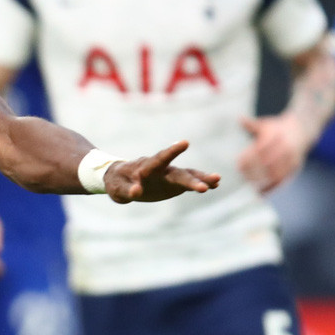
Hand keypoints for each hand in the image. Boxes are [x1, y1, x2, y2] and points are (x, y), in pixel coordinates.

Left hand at [103, 141, 218, 202]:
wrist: (122, 180)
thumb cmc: (117, 182)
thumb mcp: (117, 189)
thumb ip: (126, 190)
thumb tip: (136, 192)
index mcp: (146, 168)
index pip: (159, 158)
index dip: (172, 151)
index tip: (185, 143)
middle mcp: (161, 169)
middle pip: (178, 173)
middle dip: (192, 178)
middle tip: (208, 183)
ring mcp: (169, 175)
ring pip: (188, 175)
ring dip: (202, 178)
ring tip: (217, 181)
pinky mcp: (174, 183)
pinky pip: (189, 183)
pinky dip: (201, 183)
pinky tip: (215, 185)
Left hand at [237, 114, 314, 193]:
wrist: (303, 129)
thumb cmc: (278, 128)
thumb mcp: (266, 124)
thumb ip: (252, 124)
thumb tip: (239, 119)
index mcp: (277, 136)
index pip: (261, 149)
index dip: (249, 158)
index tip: (238, 164)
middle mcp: (285, 147)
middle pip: (268, 163)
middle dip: (254, 171)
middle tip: (241, 178)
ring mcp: (292, 158)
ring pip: (276, 173)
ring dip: (262, 181)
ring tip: (249, 187)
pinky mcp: (295, 167)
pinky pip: (284, 180)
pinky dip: (272, 188)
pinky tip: (261, 194)